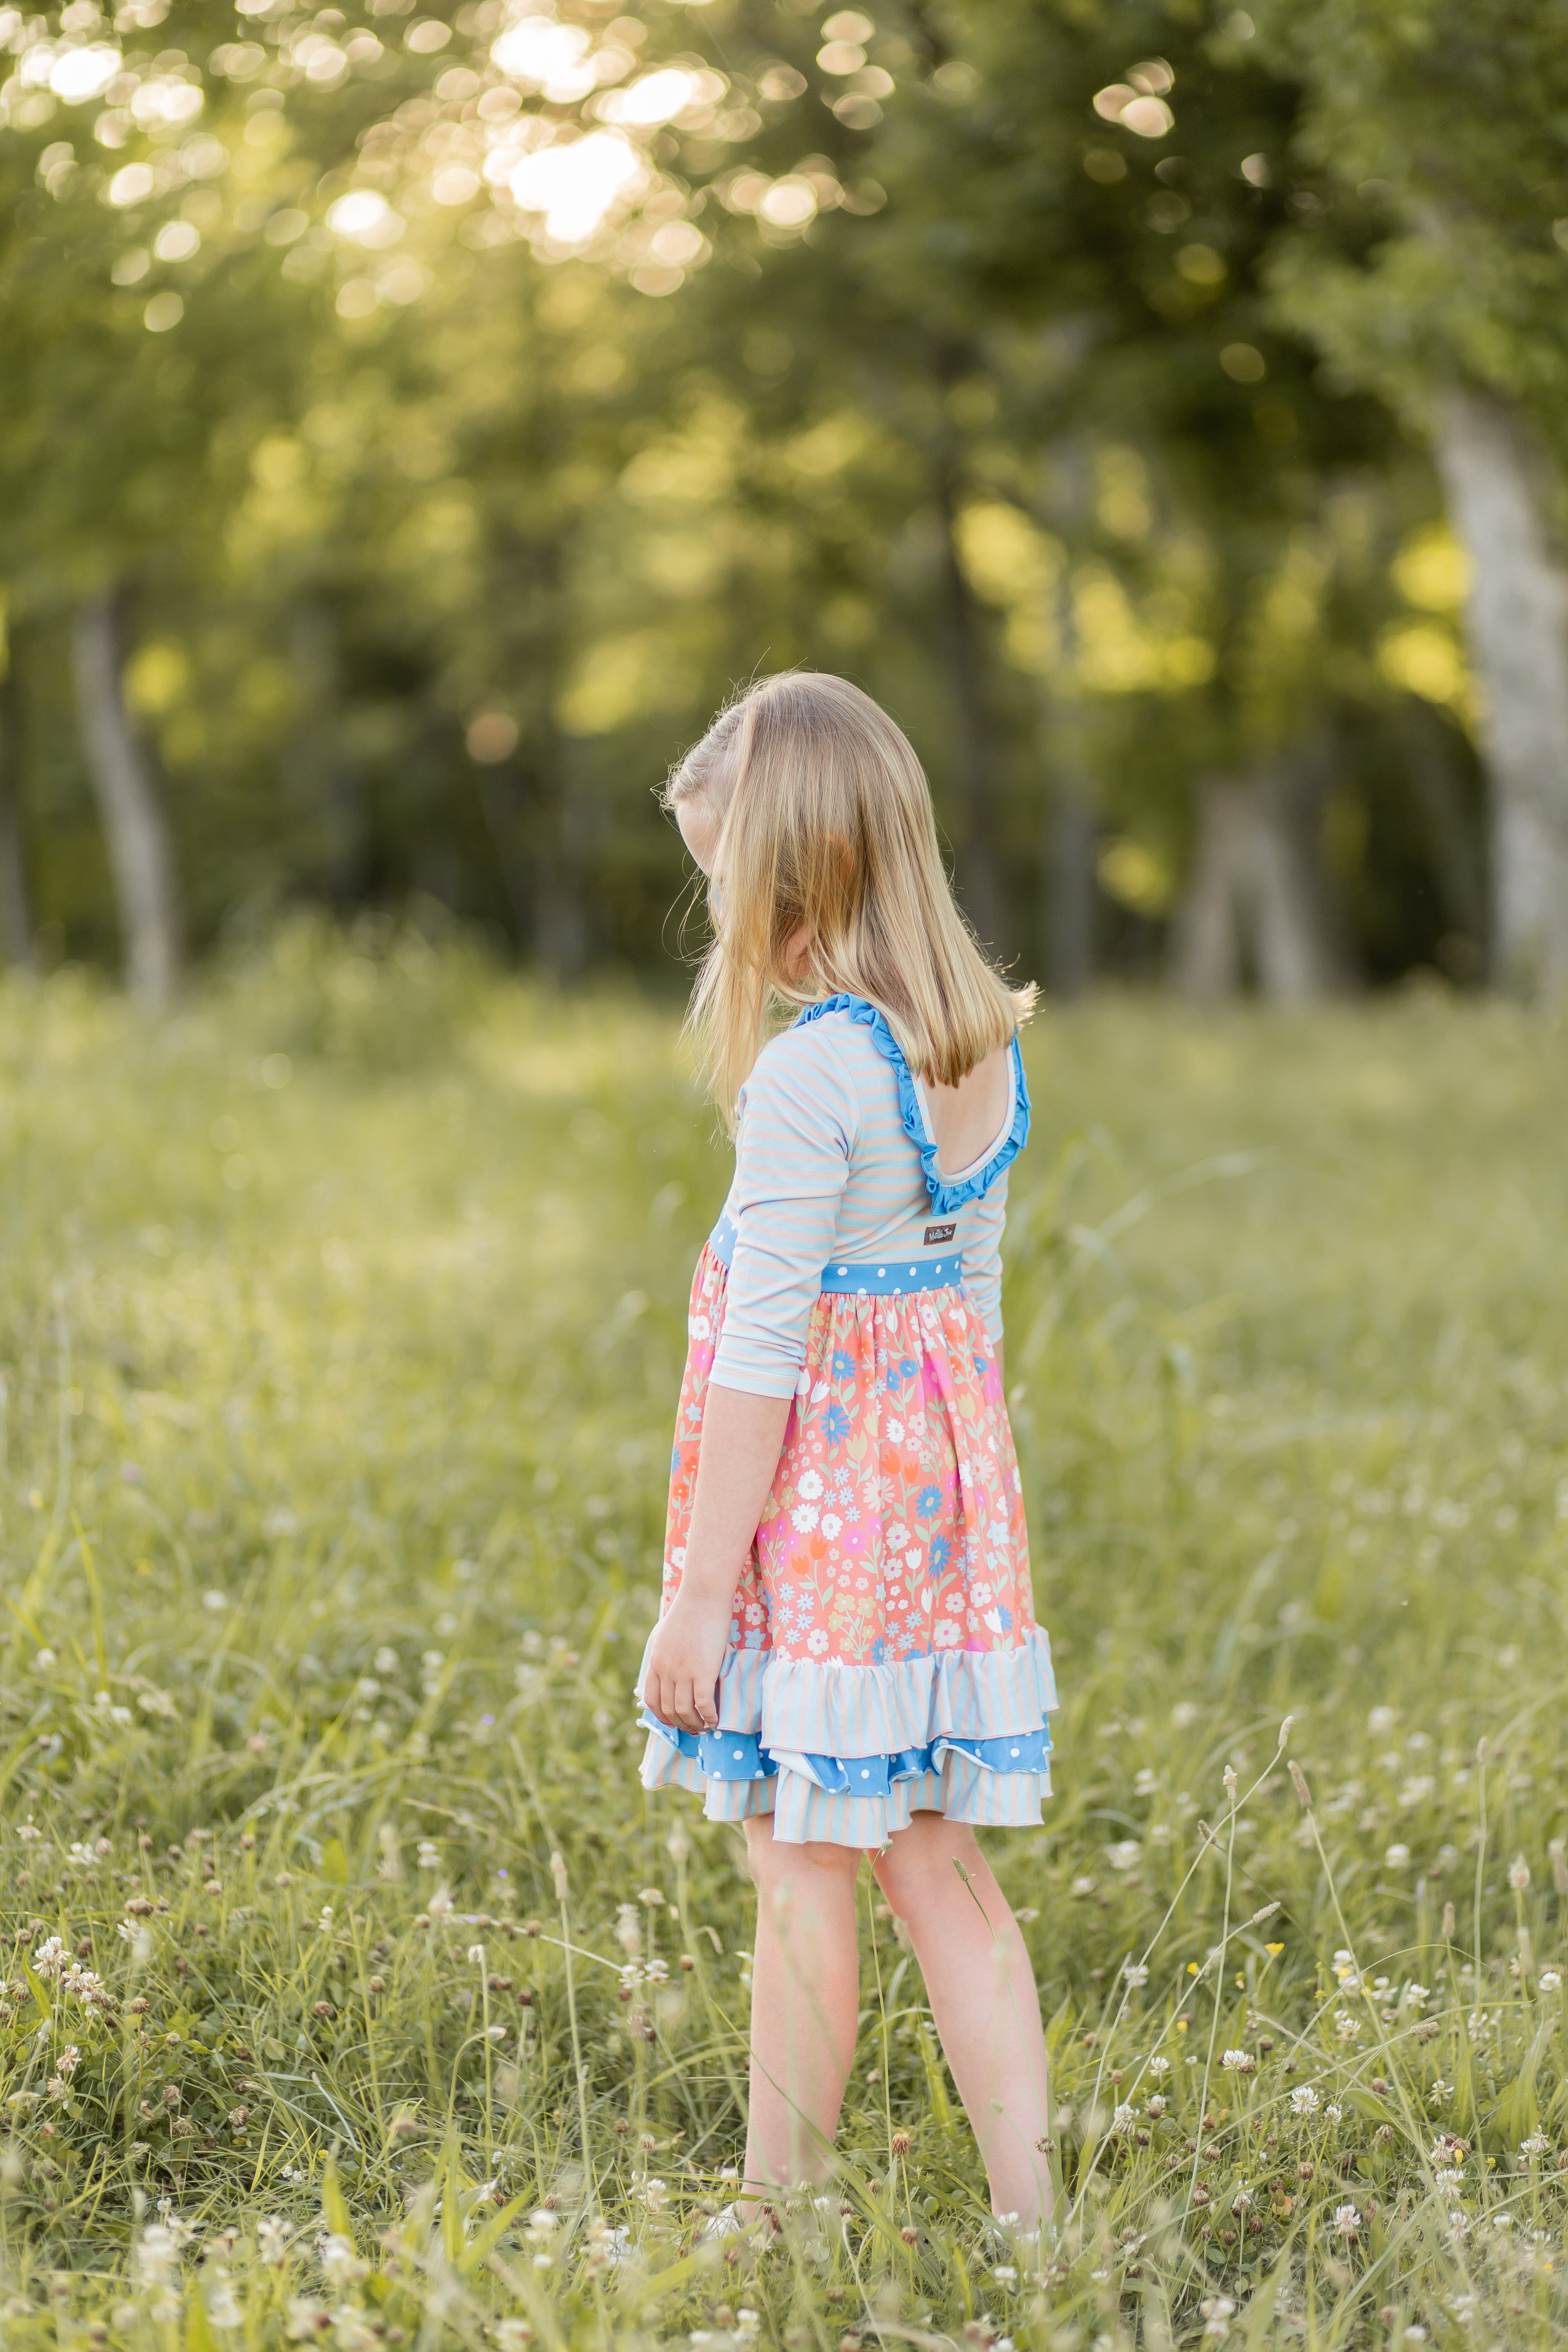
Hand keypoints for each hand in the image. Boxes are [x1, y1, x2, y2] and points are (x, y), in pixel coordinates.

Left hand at [642, 1591, 730, 1735]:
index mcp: (655, 1661)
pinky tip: (714, 1720)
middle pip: (668, 1709)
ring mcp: (683, 1672)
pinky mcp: (703, 1672)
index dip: (660, 1715)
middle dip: (679, 1723)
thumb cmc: (689, 1611)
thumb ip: (665, 1652)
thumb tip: (668, 1665)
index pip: (651, 1698)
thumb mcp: (666, 1634)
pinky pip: (703, 1704)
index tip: (671, 1720)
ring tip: (704, 1727)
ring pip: (684, 1711)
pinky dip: (708, 1717)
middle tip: (692, 1728)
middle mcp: (666, 1670)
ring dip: (694, 1724)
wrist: (702, 1596)